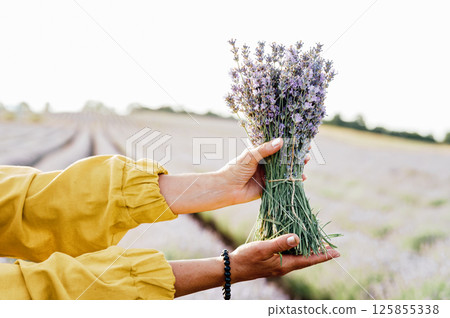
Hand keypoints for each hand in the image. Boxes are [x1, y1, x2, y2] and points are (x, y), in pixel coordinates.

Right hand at [170, 233, 339, 296]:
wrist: (232, 269)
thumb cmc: (247, 259)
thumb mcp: (263, 249)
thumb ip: (280, 243)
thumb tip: (298, 237)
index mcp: (286, 265)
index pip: (310, 260)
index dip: (323, 255)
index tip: (337, 252)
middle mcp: (285, 266)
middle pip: (306, 258)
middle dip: (318, 252)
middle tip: (330, 245)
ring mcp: (279, 264)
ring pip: (298, 256)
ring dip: (308, 249)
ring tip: (317, 241)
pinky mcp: (273, 261)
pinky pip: (289, 254)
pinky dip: (296, 247)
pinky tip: (295, 240)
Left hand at [219, 138, 310, 204]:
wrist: (227, 189)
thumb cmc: (235, 169)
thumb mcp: (250, 156)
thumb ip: (265, 149)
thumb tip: (281, 141)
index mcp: (261, 153)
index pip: (277, 146)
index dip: (289, 144)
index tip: (300, 140)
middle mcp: (266, 163)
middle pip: (284, 159)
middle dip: (295, 156)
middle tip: (306, 153)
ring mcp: (269, 175)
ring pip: (285, 171)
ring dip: (296, 168)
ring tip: (305, 163)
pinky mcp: (269, 187)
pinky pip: (283, 183)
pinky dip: (293, 181)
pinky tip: (302, 178)